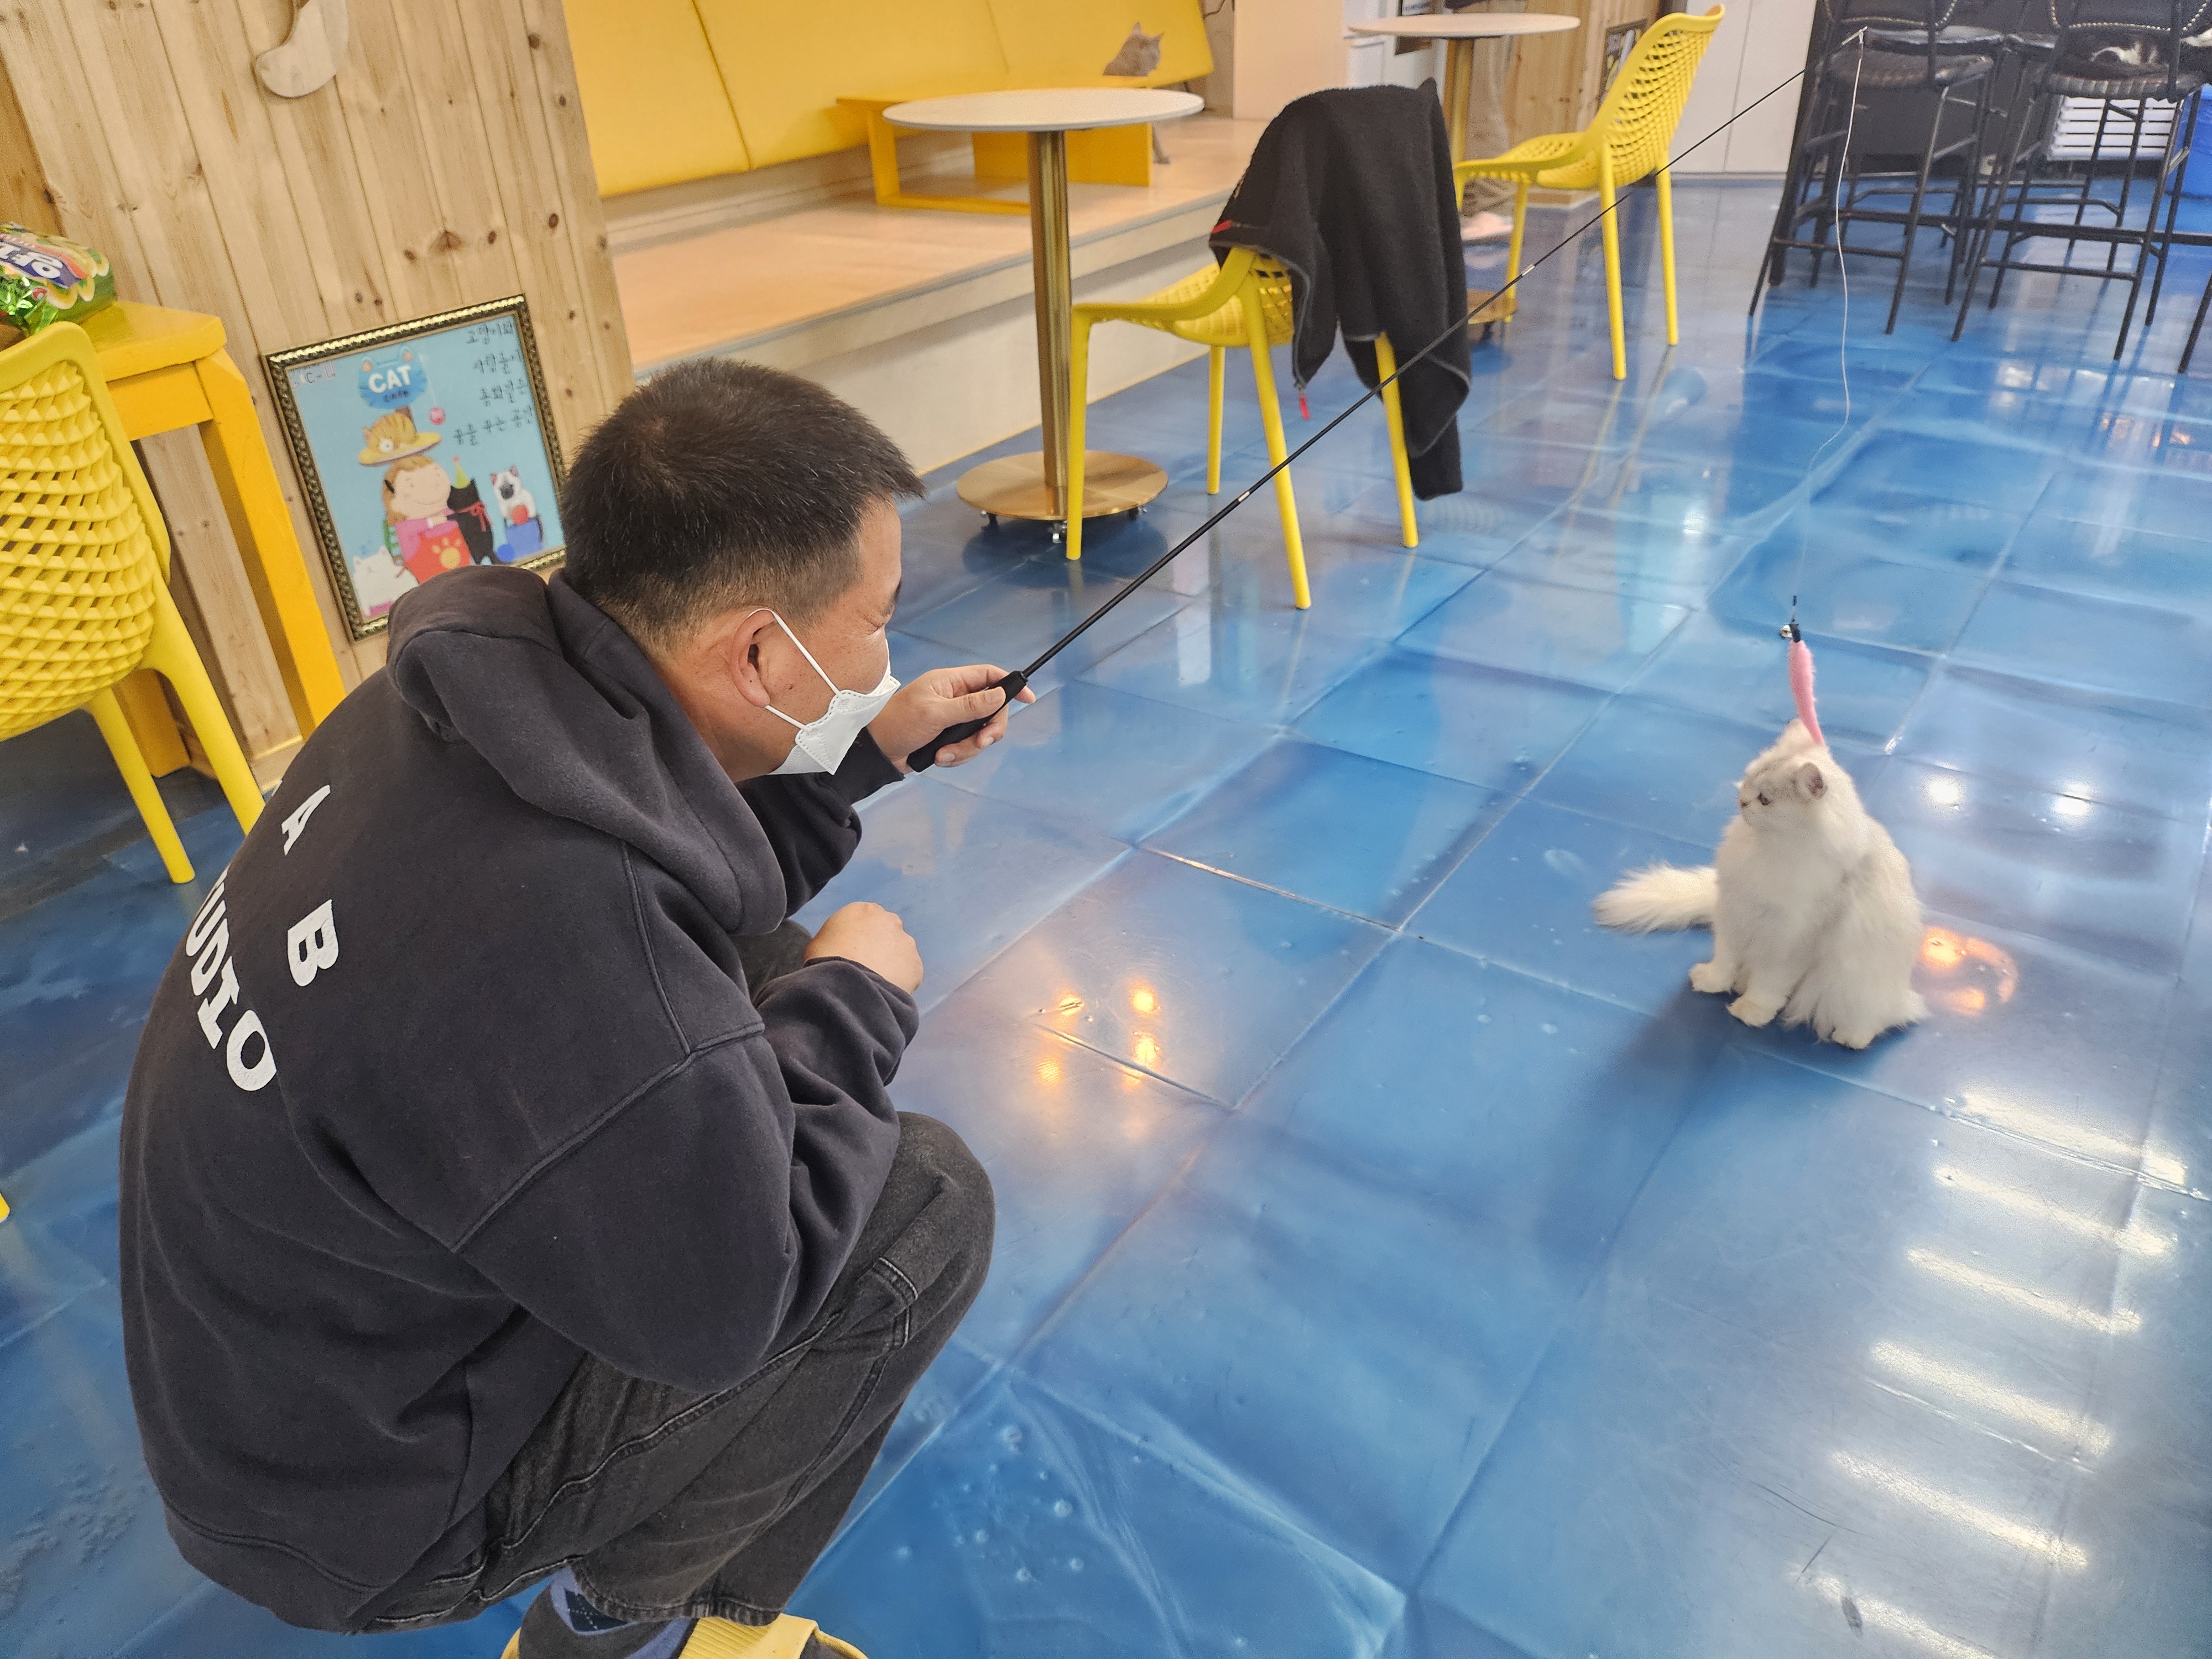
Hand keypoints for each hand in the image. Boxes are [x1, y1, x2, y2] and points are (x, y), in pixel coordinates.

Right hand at [806, 902, 922, 992]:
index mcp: (863, 910)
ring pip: (900, 952)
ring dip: (892, 963)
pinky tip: (885, 991)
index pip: (866, 921)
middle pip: (887, 932)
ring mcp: (906, 941)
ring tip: (876, 983)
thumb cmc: (825, 962)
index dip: (860, 939)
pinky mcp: (916, 964)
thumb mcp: (819, 943)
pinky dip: (901, 982)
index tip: (854, 954)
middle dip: (880, 947)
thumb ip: (836, 937)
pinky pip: (909, 973)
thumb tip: (840, 946)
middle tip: (867, 967)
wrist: (847, 985)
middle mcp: (889, 920)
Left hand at [869, 663, 1036, 770]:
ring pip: (980, 734)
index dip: (1010, 685)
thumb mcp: (935, 713)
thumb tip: (999, 694)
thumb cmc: (898, 723)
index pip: (989, 676)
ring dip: (966, 749)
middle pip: (991, 711)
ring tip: (943, 754)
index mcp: (951, 682)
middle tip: (980, 742)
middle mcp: (956, 699)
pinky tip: (938, 758)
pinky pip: (968, 748)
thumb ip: (969, 706)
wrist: (877, 751)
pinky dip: (957, 757)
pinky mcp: (949, 739)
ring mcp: (953, 720)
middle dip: (987, 731)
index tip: (1028, 699)